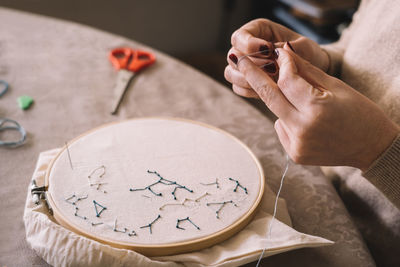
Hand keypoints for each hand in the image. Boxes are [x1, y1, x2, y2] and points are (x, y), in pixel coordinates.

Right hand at [225, 19, 329, 97]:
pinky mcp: (246, 82)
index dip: (249, 44)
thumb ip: (288, 48)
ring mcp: (244, 66)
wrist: (312, 71)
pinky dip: (249, 91)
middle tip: (272, 68)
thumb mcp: (304, 47)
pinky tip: (266, 91)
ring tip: (270, 80)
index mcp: (257, 31)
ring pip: (230, 73)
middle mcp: (246, 48)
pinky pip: (238, 88)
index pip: (239, 37)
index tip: (268, 49)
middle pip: (232, 56)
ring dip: (248, 79)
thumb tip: (274, 51)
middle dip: (251, 64)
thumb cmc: (308, 54)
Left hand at [236, 44, 399, 170]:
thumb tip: (282, 53)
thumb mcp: (336, 86)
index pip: (287, 81)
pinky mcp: (294, 155)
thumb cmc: (359, 112)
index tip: (277, 53)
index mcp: (316, 110)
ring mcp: (296, 145)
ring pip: (275, 112)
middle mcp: (302, 130)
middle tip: (240, 60)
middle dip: (252, 76)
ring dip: (282, 102)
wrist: (371, 147)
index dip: (282, 65)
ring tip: (307, 105)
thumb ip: (306, 71)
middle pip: (269, 97)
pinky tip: (308, 123)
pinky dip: (288, 120)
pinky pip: (281, 128)